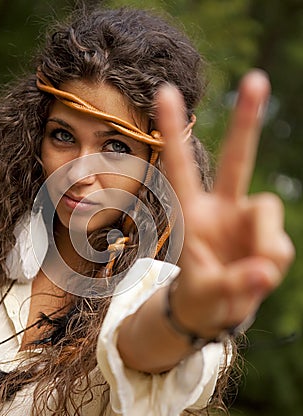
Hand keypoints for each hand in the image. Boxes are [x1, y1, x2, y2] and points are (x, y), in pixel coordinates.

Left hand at [157, 70, 294, 338]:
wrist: (216, 309)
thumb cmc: (202, 294)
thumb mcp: (208, 293)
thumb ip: (235, 284)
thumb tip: (264, 270)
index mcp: (193, 213)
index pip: (180, 167)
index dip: (174, 132)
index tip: (165, 93)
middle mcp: (222, 208)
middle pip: (237, 159)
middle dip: (246, 121)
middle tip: (256, 78)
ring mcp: (247, 219)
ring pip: (267, 210)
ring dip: (263, 246)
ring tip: (248, 276)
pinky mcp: (268, 234)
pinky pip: (279, 244)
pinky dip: (272, 265)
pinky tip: (257, 278)